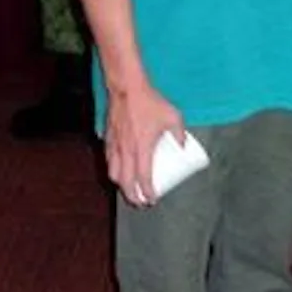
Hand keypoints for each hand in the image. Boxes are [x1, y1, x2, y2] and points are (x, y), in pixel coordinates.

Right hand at [103, 81, 183, 207]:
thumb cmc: (150, 102)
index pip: (143, 178)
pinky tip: (118, 171)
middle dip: (132, 196)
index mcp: (142, 148)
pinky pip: (109, 161)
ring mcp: (115, 145)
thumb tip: (183, 145)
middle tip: (140, 203)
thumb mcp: (173, 116)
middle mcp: (126, 151)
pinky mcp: (108, 139)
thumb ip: (179, 132)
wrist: (127, 88)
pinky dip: (113, 170)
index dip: (148, 192)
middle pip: (126, 183)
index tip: (152, 199)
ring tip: (129, 191)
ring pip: (114, 174)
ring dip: (121, 186)